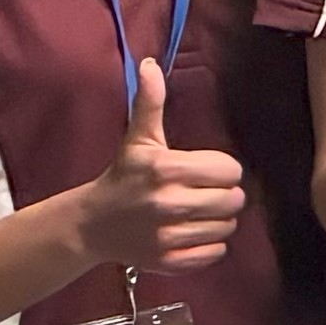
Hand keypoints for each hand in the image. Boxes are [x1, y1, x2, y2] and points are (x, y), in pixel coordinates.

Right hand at [79, 58, 249, 270]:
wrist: (91, 225)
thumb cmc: (122, 177)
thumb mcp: (138, 140)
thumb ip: (150, 103)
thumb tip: (150, 63)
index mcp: (166, 169)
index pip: (230, 170)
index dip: (223, 171)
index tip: (205, 172)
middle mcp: (169, 203)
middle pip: (234, 200)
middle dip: (223, 195)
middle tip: (203, 194)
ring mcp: (169, 235)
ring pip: (228, 228)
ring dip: (218, 221)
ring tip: (196, 214)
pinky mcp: (170, 260)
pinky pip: (216, 254)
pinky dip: (210, 246)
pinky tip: (190, 233)